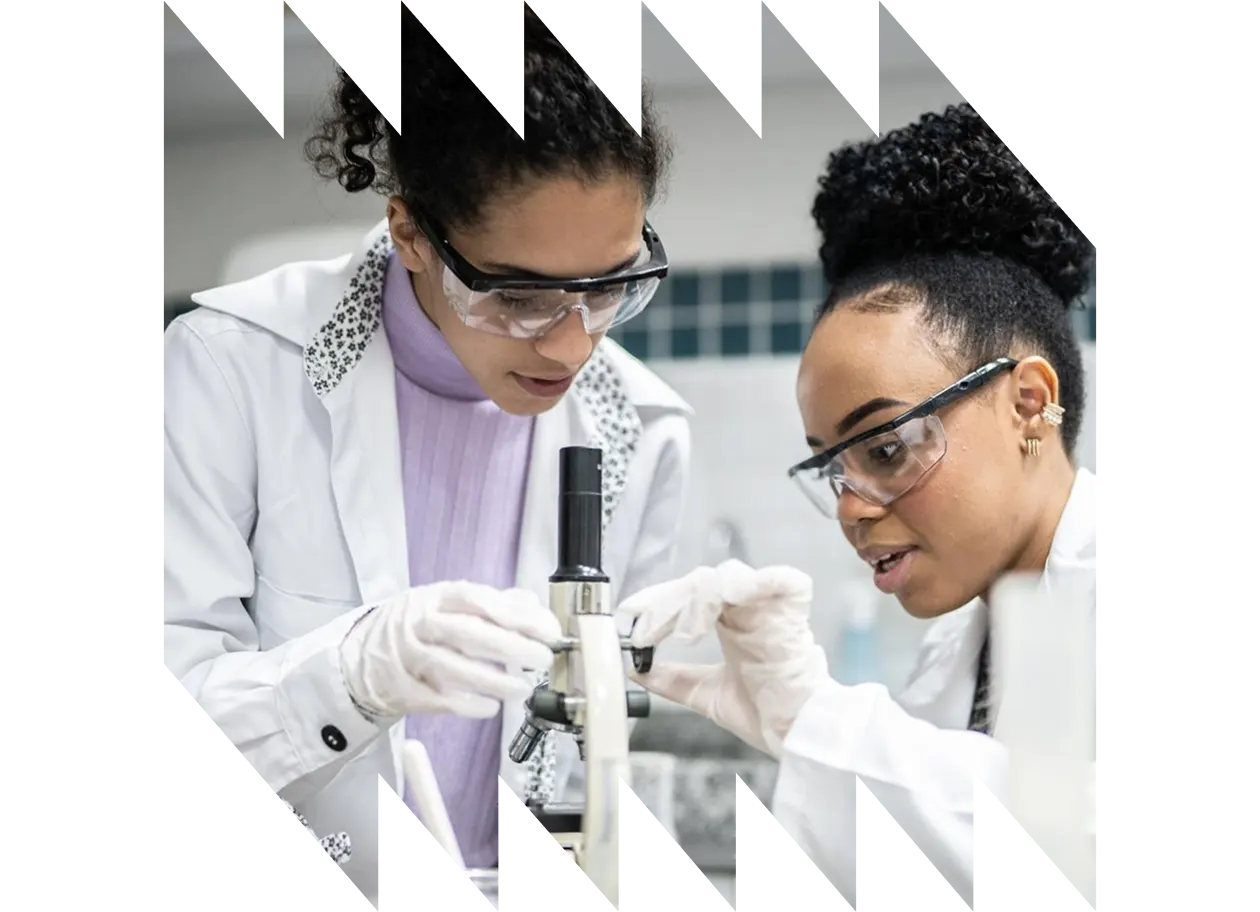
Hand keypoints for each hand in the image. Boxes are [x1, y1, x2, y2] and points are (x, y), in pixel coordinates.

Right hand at [339, 581, 560, 718]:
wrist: (363, 655)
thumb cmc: (420, 626)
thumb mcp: (451, 604)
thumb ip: (496, 604)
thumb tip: (535, 608)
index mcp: (438, 597)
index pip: (478, 600)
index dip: (515, 615)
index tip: (548, 630)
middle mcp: (420, 623)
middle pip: (467, 633)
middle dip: (510, 647)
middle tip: (543, 659)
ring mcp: (407, 656)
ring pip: (451, 668)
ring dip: (492, 680)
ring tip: (522, 689)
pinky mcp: (400, 688)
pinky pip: (435, 698)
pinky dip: (465, 704)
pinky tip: (490, 708)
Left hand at [622, 559, 829, 758]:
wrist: (797, 737)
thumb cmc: (768, 717)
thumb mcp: (707, 695)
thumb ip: (674, 680)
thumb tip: (637, 669)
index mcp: (734, 625)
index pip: (691, 594)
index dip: (659, 599)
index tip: (632, 614)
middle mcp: (751, 610)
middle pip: (703, 581)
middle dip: (668, 602)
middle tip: (647, 630)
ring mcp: (772, 608)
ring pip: (727, 578)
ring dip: (696, 600)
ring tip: (683, 633)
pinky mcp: (793, 611)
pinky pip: (774, 579)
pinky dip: (743, 586)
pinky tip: (718, 608)